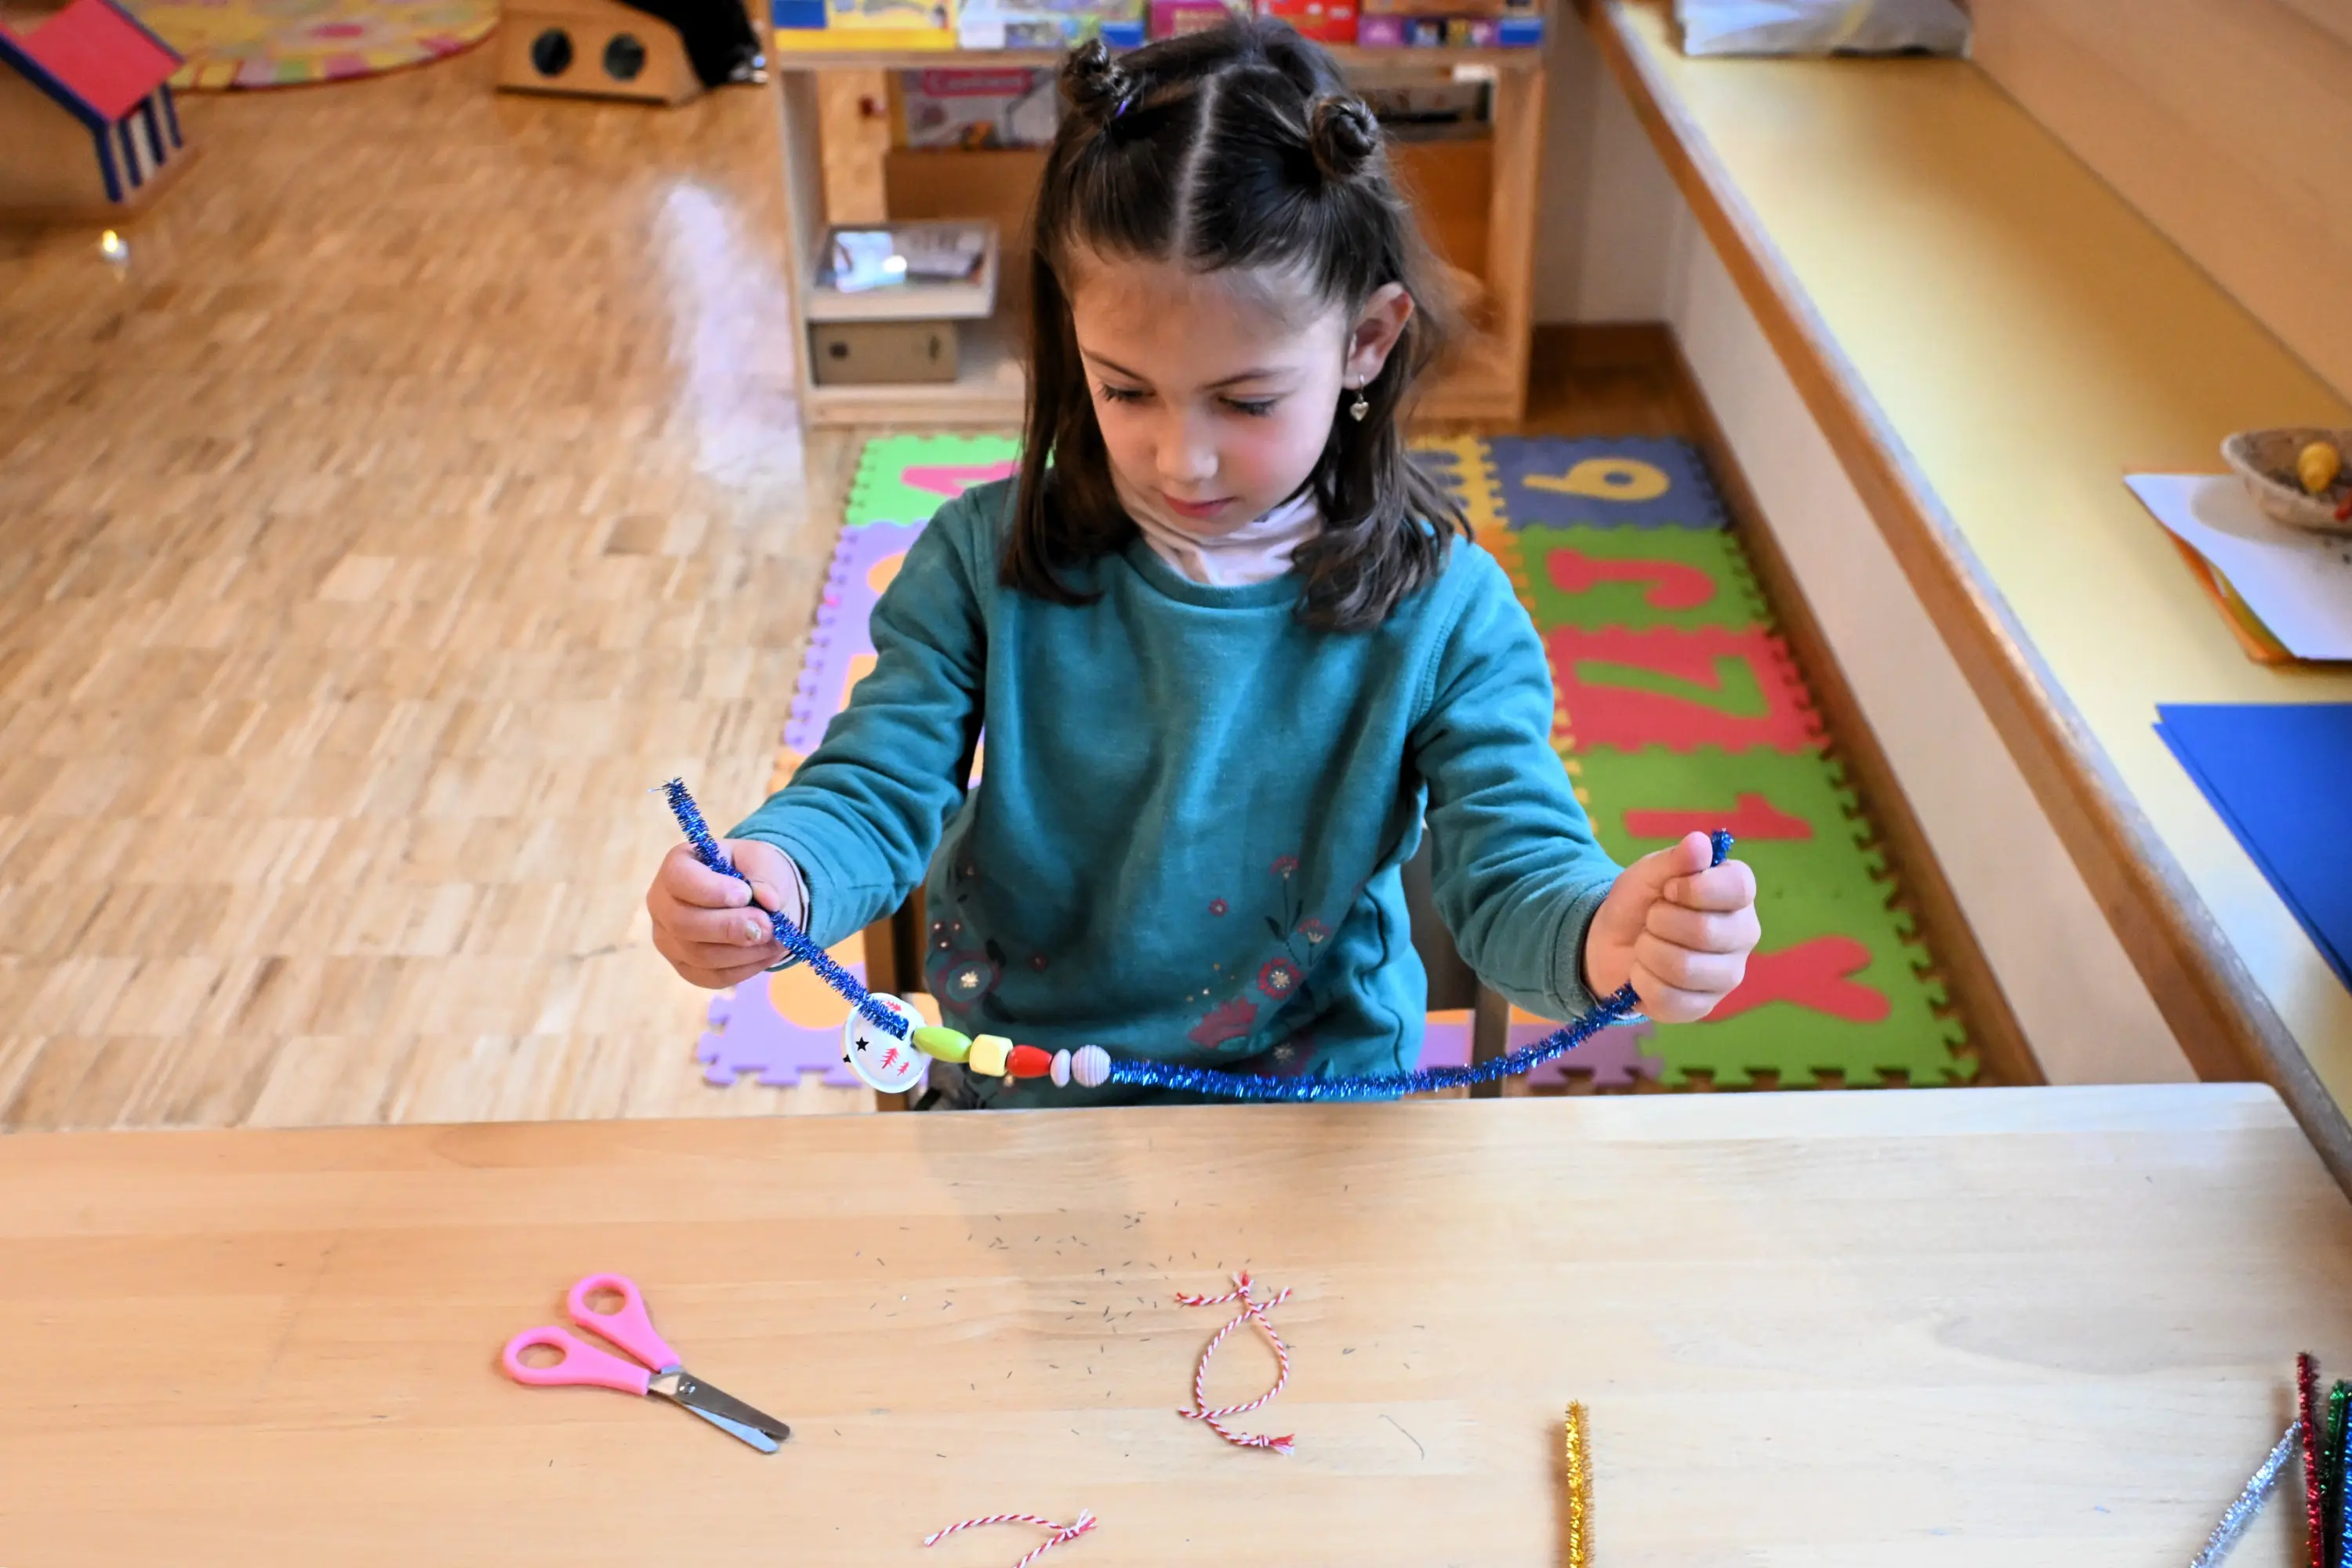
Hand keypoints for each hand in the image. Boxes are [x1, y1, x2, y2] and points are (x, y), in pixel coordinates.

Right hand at [647, 839, 798, 988]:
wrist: (755, 899)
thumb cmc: (750, 873)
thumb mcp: (762, 860)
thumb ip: (765, 876)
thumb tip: (770, 901)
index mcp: (676, 866)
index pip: (678, 878)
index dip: (711, 890)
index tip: (746, 895)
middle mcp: (662, 904)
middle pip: (683, 923)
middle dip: (730, 928)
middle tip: (768, 926)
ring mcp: (669, 940)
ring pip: (699, 956)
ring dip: (743, 952)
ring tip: (777, 940)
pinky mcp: (686, 968)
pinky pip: (712, 977)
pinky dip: (746, 968)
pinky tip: (768, 953)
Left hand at [1581, 831, 1759, 1022]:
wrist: (1611, 944)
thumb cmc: (1641, 902)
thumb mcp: (1649, 873)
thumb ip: (1674, 859)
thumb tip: (1700, 842)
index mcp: (1737, 894)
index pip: (1737, 889)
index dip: (1695, 888)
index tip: (1669, 889)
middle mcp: (1743, 935)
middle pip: (1707, 932)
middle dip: (1661, 921)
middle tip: (1652, 919)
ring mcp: (1727, 975)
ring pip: (1686, 969)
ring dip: (1649, 952)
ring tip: (1646, 945)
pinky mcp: (1704, 1006)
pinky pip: (1670, 999)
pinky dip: (1643, 982)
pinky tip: (1643, 973)